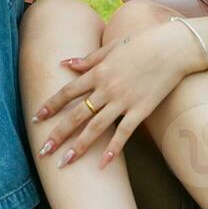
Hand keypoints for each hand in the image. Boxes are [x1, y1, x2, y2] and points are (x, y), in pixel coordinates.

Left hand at [32, 22, 198, 168]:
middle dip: (58, 134)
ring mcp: (123, 101)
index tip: (36, 118)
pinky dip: (113, 149)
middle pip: (76, 115)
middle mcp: (106, 88)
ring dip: (79, 146)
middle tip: (43, 150)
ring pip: (96, 128)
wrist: (171, 49)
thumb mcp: (111, 48)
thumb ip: (87, 59)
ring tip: (65, 162)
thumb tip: (65, 63)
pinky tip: (103, 164)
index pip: (67, 92)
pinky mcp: (141, 110)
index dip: (50, 106)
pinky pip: (124, 133)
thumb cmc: (141, 44)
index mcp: (97, 72)